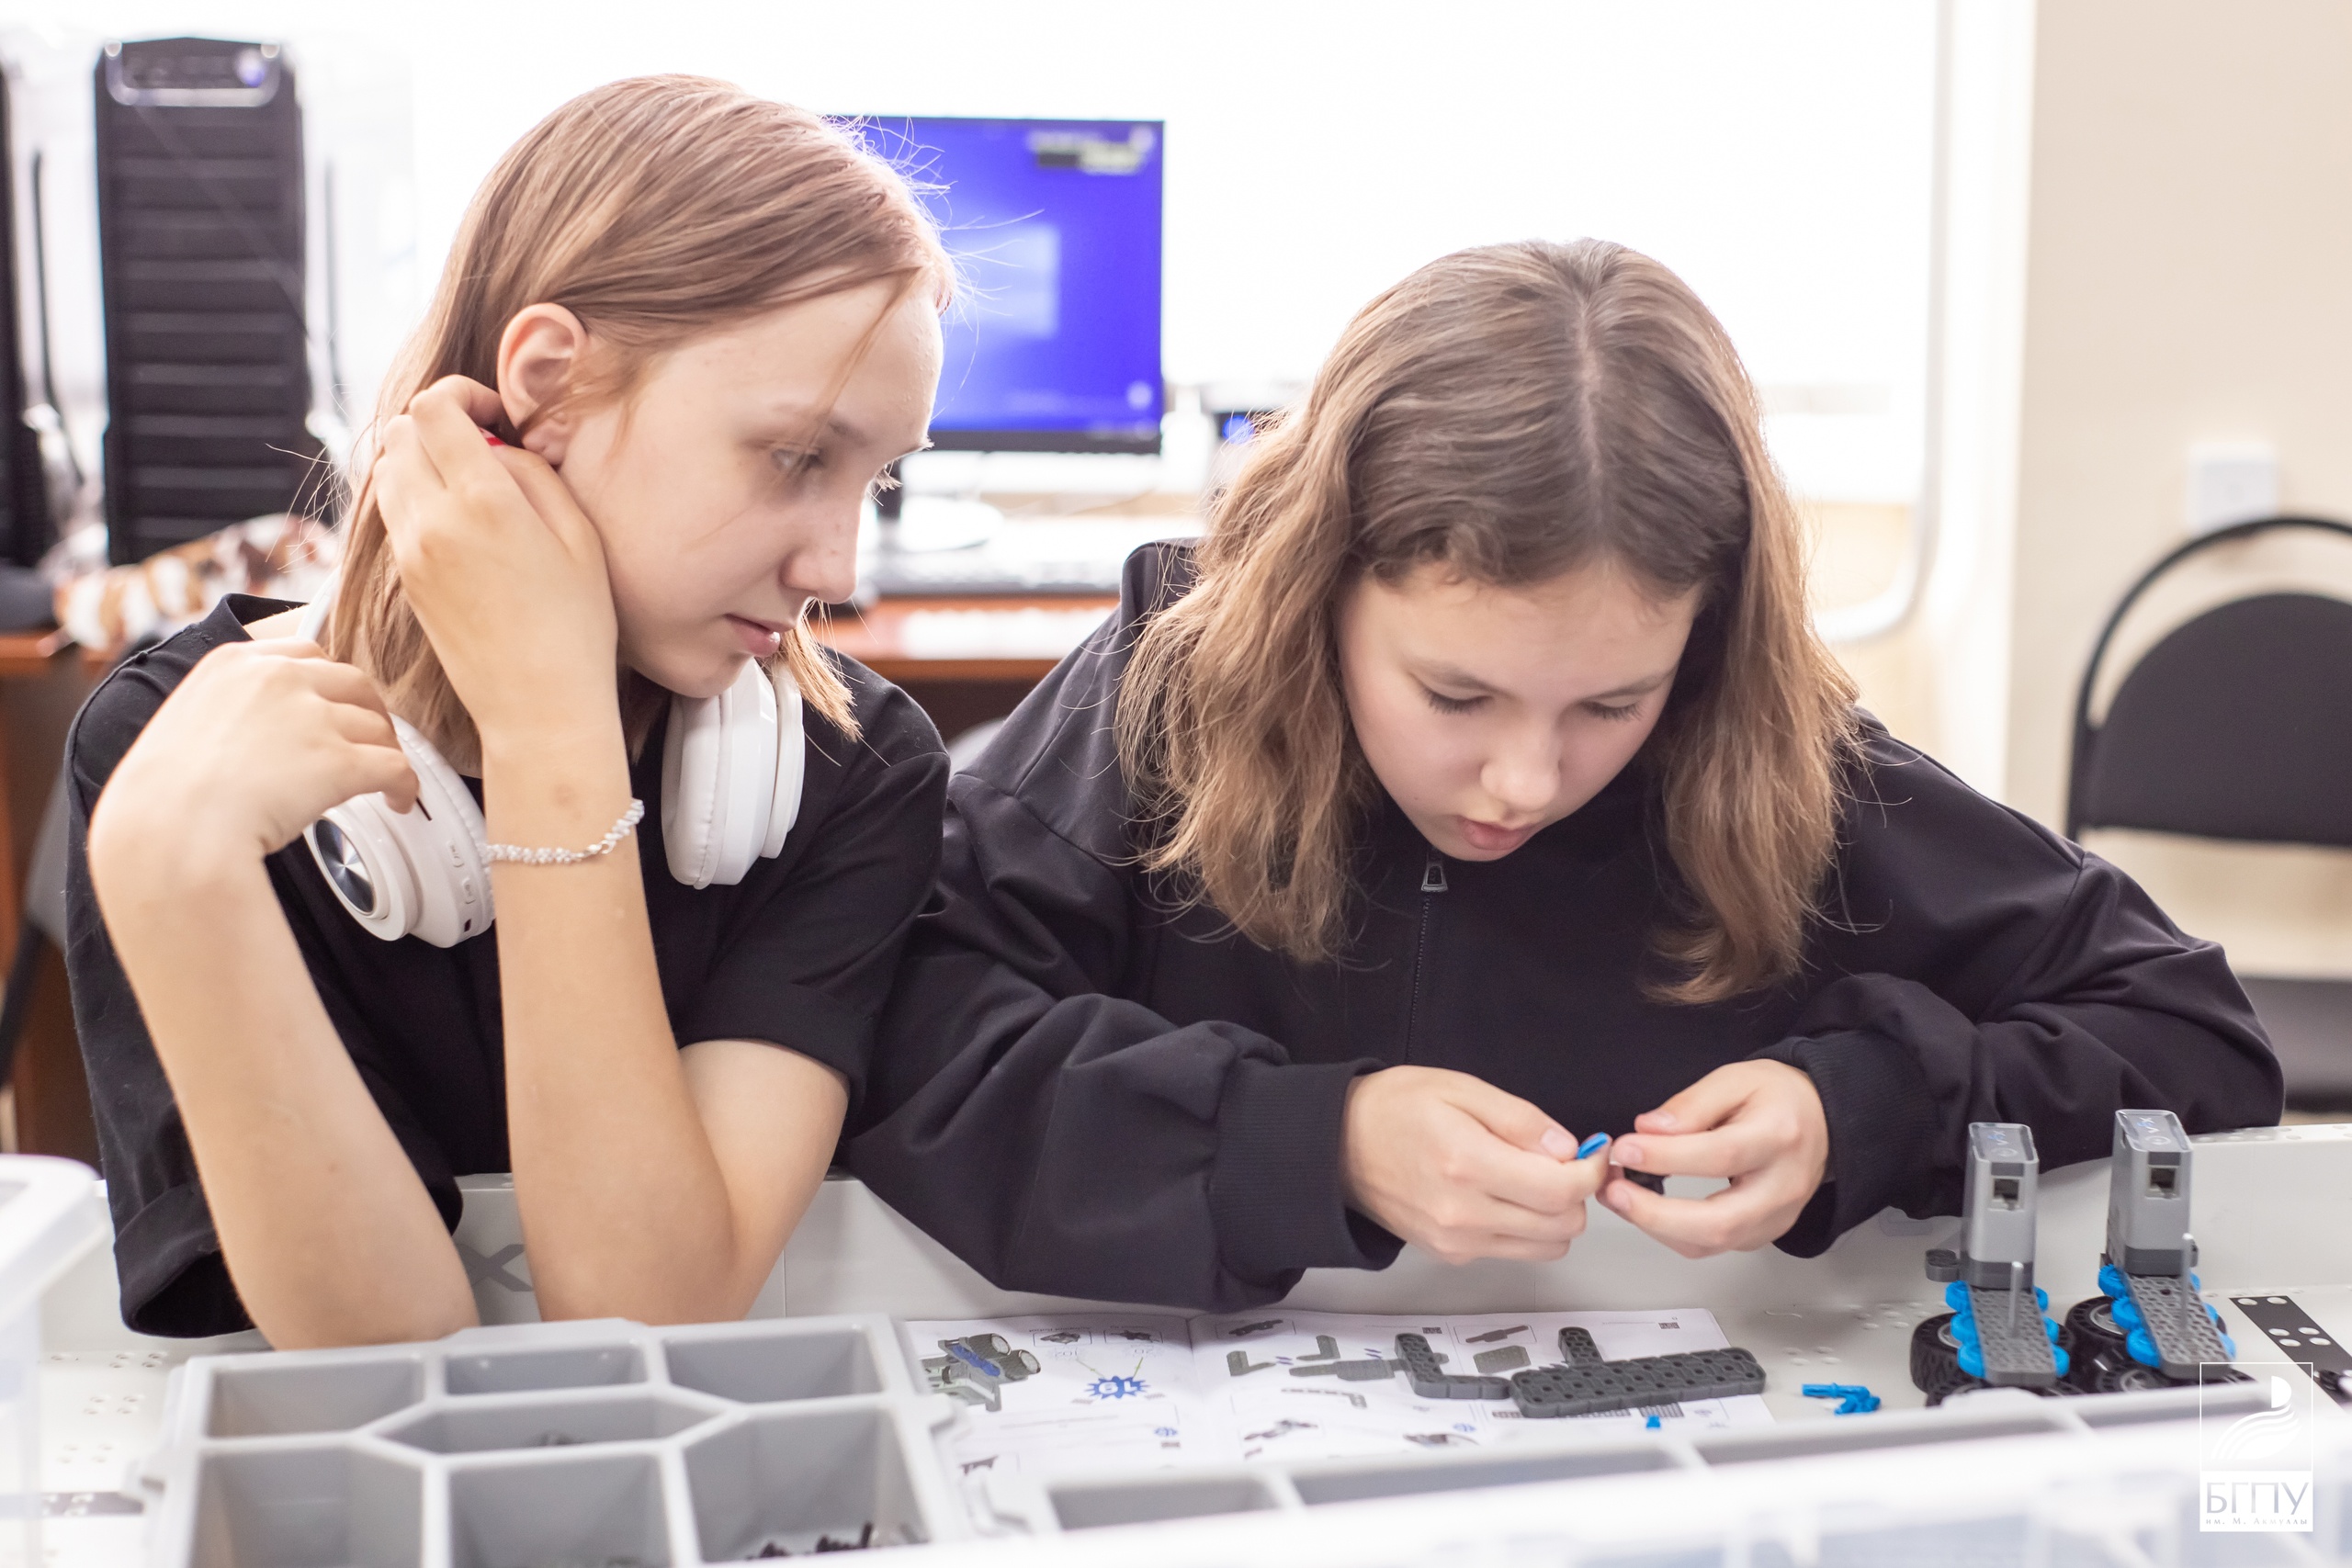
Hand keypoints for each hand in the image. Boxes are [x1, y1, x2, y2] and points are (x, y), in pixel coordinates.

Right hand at [88, 637, 415, 888]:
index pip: (305, 653)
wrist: (170, 830)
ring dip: (386, 752)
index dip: (330, 683)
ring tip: (383, 779)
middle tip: (370, 741)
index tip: (336, 704)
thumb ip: (226, 710)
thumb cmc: (164, 797)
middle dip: (368, 713)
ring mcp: (312, 716)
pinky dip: (405, 784)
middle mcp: (278, 679)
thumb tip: (255, 732)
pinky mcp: (340, 759)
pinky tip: (399, 799)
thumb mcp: (185, 724)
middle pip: (353, 683)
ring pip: (377, 727)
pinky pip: (395, 766)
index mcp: (234, 663)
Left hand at [370, 375, 617, 748]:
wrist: (539, 707)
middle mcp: (433, 521)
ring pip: (386, 470)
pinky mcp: (404, 580)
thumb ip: (535, 475)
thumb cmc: (576, 627)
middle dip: (438, 425)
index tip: (494, 418)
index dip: (462, 396)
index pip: (434, 409)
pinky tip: (458, 523)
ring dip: (420, 461)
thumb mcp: (580, 537)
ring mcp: (411, 552)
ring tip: (467, 485)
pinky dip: (415, 498)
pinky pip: (392, 513)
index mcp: (483, 502)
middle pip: (399, 433)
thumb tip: (498, 450)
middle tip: (482, 449)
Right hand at [1341, 1066, 1607, 1264]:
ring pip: (1545, 1247)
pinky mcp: (1451, 1254)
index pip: (1560, 1190)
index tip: (1592, 1154)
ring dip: (1553, 1216)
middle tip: (1559, 1162)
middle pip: (1562, 1226)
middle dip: (1574, 1193)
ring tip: (1531, 1179)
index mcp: (1467, 1163)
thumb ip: (1520, 1119)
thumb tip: (1568, 1149)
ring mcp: (1456, 1241)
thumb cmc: (1393, 1109)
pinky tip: (1502, 1195)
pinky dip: (1524, 1228)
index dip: (1590, 1172)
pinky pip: (1513, 1251)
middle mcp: (1463, 1213)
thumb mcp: (1460, 1088)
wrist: (1337, 1147)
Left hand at [1598, 1060, 1828, 1256]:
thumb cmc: (1777, 1098)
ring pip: (1713, 1242)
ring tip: (1619, 1197)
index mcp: (1778, 1136)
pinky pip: (1713, 1247)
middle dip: (1656, 1214)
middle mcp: (1782, 1185)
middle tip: (1614, 1192)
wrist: (1820, 1120)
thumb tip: (1648, 1131)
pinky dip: (1673, 1233)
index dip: (1666, 1157)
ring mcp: (1776, 1217)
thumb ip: (1690, 1105)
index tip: (1624, 1149)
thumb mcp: (1734, 1080)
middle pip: (1720, 1221)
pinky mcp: (1763, 1233)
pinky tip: (1647, 1209)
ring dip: (1657, 1227)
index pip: (1720, 1155)